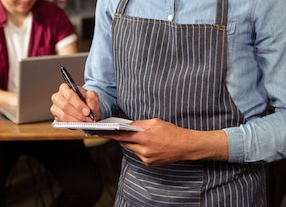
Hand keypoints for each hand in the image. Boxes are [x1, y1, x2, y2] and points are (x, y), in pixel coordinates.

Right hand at [50, 83, 100, 121]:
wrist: (86, 108)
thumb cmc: (86, 100)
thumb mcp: (92, 96)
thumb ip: (92, 98)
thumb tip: (90, 103)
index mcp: (65, 88)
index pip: (69, 95)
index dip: (78, 104)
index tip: (87, 111)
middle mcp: (57, 97)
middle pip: (65, 106)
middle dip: (78, 113)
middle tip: (87, 117)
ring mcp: (55, 108)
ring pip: (63, 116)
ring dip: (76, 120)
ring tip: (85, 120)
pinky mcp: (56, 118)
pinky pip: (63, 122)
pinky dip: (73, 124)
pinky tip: (80, 122)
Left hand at [100, 118, 227, 166]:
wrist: (185, 146)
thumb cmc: (172, 132)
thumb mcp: (156, 122)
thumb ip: (140, 124)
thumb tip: (127, 125)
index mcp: (145, 137)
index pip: (122, 136)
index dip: (110, 134)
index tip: (100, 132)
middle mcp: (144, 150)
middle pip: (125, 144)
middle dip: (121, 137)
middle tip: (117, 131)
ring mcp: (146, 158)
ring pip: (132, 150)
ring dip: (132, 143)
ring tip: (139, 137)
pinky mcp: (150, 164)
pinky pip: (139, 155)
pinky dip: (140, 149)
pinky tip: (149, 145)